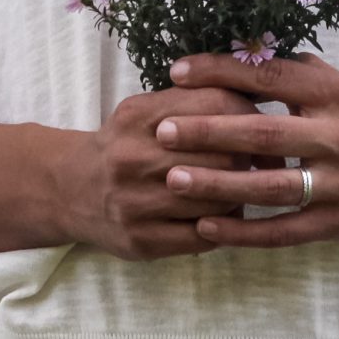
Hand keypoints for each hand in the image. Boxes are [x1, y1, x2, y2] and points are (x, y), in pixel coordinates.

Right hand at [57, 85, 269, 260]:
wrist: (70, 189)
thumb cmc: (126, 142)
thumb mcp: (149, 108)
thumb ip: (196, 99)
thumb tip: (260, 97)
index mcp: (140, 115)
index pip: (216, 105)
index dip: (250, 115)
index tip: (267, 125)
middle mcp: (133, 157)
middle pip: (222, 155)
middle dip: (251, 157)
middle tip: (267, 160)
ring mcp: (135, 203)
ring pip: (216, 200)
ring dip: (240, 194)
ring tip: (248, 187)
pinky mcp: (141, 240)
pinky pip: (202, 237)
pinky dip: (222, 226)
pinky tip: (224, 216)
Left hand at [158, 52, 338, 247]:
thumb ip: (292, 71)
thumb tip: (235, 51)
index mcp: (336, 94)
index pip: (272, 78)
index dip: (223, 72)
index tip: (178, 71)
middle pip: (266, 134)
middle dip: (210, 131)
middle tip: (163, 130)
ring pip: (271, 187)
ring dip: (218, 183)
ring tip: (173, 178)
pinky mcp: (336, 225)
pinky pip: (283, 232)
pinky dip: (243, 232)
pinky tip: (204, 227)